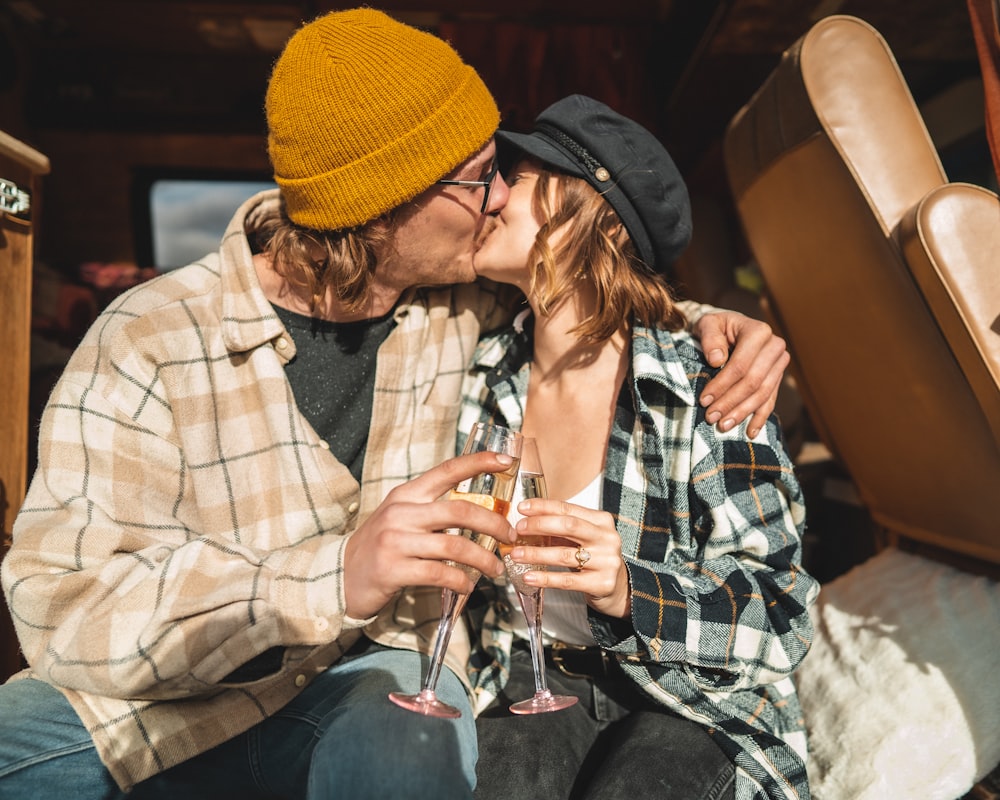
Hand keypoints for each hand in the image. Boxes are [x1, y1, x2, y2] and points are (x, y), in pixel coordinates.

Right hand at [342, 451, 516, 619]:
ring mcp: (395, 541)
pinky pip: (439, 573)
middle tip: (511, 536)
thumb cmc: (382, 546)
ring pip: (454, 545)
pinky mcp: (393, 569)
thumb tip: (480, 514)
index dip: (477, 462)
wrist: (342, 575)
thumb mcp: (401, 517)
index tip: (505, 459)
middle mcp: (401, 513)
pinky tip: (467, 585)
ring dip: (483, 559)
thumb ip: (432, 511)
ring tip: (495, 568)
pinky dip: (461, 581)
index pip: (446, 471)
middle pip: (459, 511)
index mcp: (406, 495)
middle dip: (494, 523)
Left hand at [509, 498, 630, 618]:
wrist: (618, 588)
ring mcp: (607, 561)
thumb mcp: (582, 538)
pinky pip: (567, 581)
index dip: (543, 507)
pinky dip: (545, 578)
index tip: (522, 507)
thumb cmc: (594, 558)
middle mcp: (607, 538)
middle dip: (539, 525)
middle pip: (569, 526)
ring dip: (535, 553)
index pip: (568, 509)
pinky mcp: (602, 583)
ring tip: (516, 554)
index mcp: (602, 521)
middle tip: (518, 529)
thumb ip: (560, 529)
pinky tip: (529, 577)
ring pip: (564, 555)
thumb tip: (526, 522)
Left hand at [691, 311, 788, 437]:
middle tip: (711, 417)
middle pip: (753, 382)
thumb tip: (716, 359)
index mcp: (758, 331)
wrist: (728, 327)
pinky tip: (750, 432)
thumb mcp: (707, 324)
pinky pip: (770, 400)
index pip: (741, 365)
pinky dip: (760, 418)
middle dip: (731, 403)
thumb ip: (710, 337)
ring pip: (763, 394)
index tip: (704, 400)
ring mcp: (779, 363)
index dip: (722, 385)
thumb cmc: (715, 326)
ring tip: (723, 426)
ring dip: (743, 413)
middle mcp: (774, 347)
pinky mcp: (777, 377)